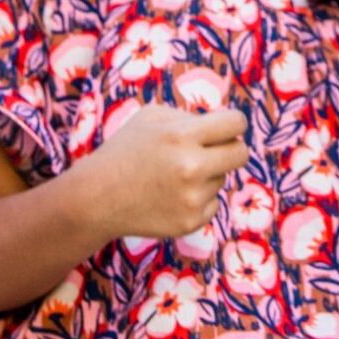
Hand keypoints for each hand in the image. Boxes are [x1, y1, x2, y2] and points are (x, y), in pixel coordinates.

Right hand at [93, 104, 249, 239]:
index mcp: (182, 135)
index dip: (234, 124)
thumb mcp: (150, 117)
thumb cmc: (124, 150)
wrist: (98, 197)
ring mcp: (192, 198)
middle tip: (213, 151)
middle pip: (240, 154)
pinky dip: (200, 199)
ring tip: (175, 176)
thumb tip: (223, 125)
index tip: (229, 127)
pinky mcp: (191, 222)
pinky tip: (173, 195)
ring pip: (222, 179)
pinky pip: (213, 203)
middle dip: (231, 148)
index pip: (235, 124)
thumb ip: (188, 116)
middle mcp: (191, 167)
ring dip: (207, 175)